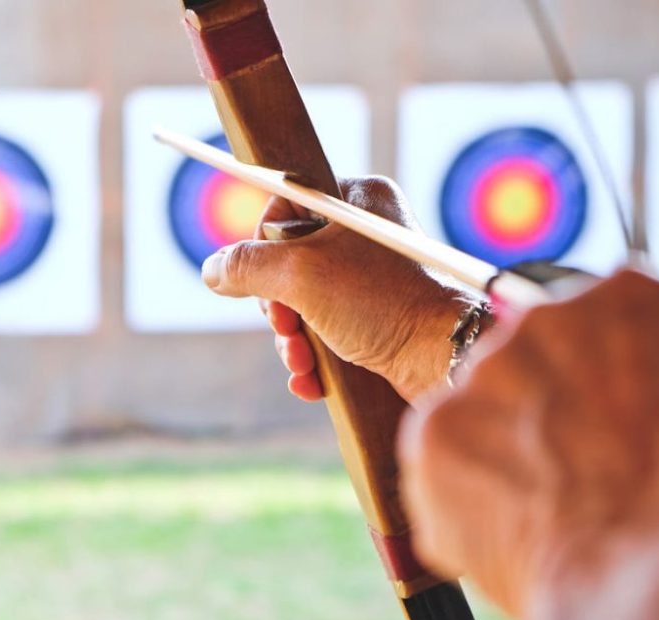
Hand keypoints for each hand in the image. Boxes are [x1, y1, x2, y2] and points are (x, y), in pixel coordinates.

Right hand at [202, 176, 478, 402]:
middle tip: (284, 325)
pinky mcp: (379, 321)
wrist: (445, 360)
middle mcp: (367, 234)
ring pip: (304, 304)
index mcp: (357, 199)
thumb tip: (212, 270)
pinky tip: (310, 381)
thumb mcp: (300, 274)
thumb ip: (247, 266)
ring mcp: (374, 280)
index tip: (263, 277)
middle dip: (277, 305)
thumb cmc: (383, 303)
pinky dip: (313, 358)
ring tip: (300, 363)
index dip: (264, 244)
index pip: (286, 203)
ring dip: (291, 340)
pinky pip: (327, 332)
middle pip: (289, 261)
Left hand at [399, 270, 658, 619]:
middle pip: (538, 369)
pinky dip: (468, 503)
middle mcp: (545, 319)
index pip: (607, 333)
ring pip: (488, 419)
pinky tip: (515, 534)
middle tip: (586, 480)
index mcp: (632, 300)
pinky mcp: (433, 433)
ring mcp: (483, 374)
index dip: (614, 391)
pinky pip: (443, 467)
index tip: (620, 434)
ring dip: (510, 462)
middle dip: (553, 421)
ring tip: (556, 517)